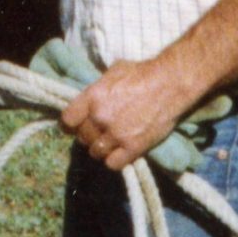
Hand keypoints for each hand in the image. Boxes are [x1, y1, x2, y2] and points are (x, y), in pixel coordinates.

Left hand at [60, 59, 197, 172]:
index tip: (76, 125)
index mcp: (92, 97)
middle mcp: (100, 117)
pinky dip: (114, 160)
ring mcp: (116, 134)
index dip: (71, 124)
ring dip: (100, 149)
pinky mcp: (133, 147)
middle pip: (82, 138)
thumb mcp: (113, 72)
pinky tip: (120, 152)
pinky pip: (112, 164)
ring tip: (110, 143)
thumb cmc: (143, 72)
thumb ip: (98, 89)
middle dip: (88, 135)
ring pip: (95, 152)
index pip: (67, 120)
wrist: (170, 83)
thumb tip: (90, 98)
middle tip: (99, 132)